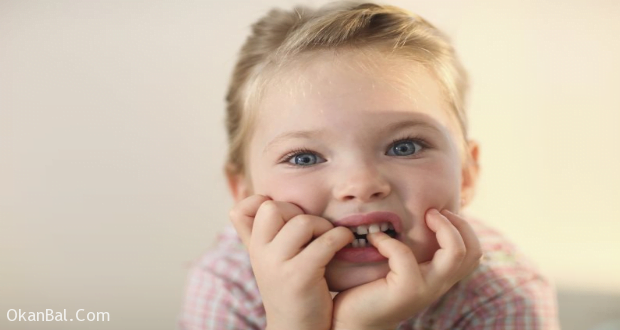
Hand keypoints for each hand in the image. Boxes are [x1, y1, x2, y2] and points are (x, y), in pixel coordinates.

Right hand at [230, 195, 353, 329]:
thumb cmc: (291, 292)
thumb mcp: (269, 261)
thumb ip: (261, 233)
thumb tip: (258, 198)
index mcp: (253, 249)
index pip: (242, 209)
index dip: (265, 203)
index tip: (287, 216)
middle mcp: (259, 255)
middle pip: (272, 208)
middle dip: (299, 212)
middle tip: (314, 229)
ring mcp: (277, 266)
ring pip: (301, 222)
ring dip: (323, 226)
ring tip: (330, 238)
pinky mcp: (300, 277)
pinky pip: (324, 242)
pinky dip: (340, 237)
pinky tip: (344, 242)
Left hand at [331, 209, 481, 329]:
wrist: (353, 321)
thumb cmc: (370, 289)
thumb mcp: (398, 267)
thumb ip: (411, 251)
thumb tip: (413, 214)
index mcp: (439, 277)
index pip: (473, 253)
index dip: (463, 228)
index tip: (439, 212)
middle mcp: (438, 285)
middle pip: (472, 251)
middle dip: (458, 224)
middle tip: (433, 212)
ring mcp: (425, 289)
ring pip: (455, 253)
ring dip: (442, 227)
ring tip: (423, 216)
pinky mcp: (406, 291)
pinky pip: (404, 255)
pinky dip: (388, 240)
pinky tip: (374, 238)